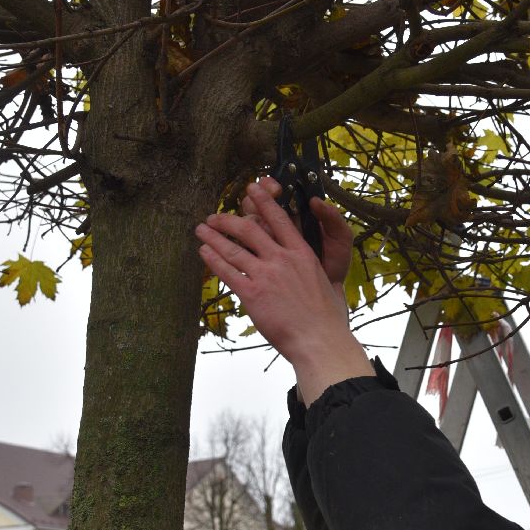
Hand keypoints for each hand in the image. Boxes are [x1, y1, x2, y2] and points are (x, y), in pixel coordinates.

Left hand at [196, 183, 361, 378]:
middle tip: (214, 216)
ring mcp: (266, 275)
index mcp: (302, 253)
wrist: (319, 340)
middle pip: (250, 228)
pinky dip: (213, 260)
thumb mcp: (329, 285)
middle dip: (228, 220)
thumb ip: (318, 273)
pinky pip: (227, 272)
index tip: (251, 189)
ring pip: (233, 248)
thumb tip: (319, 273)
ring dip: (213, 237)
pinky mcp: (252, 294)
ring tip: (200, 230)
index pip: (279, 219)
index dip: (263, 201)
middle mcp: (282, 259)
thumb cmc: (328, 318)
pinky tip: (204, 252)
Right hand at [241, 176, 353, 287]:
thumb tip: (316, 201)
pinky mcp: (258, 264)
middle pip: (254, 206)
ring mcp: (265, 245)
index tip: (276, 189)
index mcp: (294, 218)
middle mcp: (276, 228)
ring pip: (246, 225)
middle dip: (254, 200)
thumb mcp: (340, 239)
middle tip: (256, 199)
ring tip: (249, 222)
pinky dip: (237, 246)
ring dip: (243, 220)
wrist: (329, 293)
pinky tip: (240, 244)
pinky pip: (242, 251)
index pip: (275, 195)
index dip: (269, 187)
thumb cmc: (334, 264)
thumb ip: (332, 219)